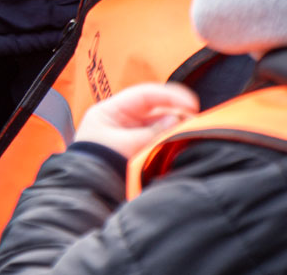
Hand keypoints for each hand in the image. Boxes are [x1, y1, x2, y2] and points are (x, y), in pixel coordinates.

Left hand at [74, 82, 198, 158]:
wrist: (88, 191)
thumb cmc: (99, 163)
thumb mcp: (125, 145)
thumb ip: (152, 132)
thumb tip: (177, 119)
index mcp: (111, 111)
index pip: (144, 95)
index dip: (169, 96)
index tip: (191, 104)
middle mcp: (122, 119)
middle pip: (155, 109)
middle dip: (177, 113)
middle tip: (197, 122)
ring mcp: (131, 134)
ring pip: (160, 125)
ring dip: (176, 128)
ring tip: (194, 134)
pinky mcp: (139, 149)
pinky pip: (159, 140)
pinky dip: (171, 140)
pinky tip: (184, 143)